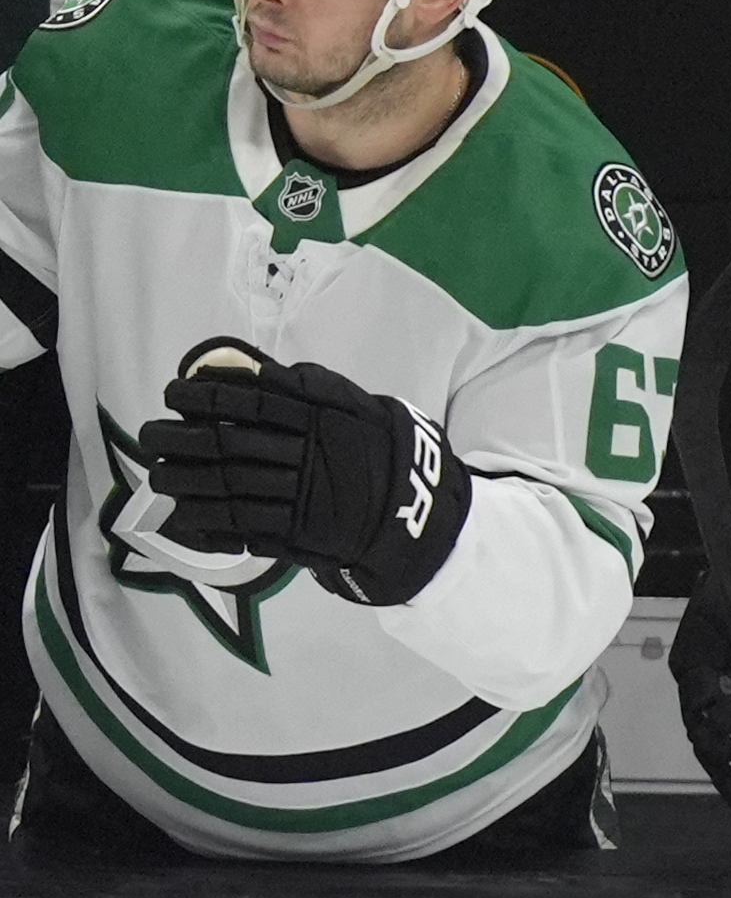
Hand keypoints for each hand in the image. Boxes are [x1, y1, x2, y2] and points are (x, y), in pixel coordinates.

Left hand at [139, 339, 470, 604]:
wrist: (414, 508)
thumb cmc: (375, 450)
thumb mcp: (350, 404)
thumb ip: (303, 384)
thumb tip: (246, 364)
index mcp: (316, 418)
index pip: (248, 400)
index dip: (204, 396)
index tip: (173, 393)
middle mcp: (304, 455)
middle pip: (227, 443)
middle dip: (180, 439)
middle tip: (148, 436)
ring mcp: (301, 497)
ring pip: (228, 486)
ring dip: (184, 482)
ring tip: (159, 477)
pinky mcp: (299, 533)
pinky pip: (245, 527)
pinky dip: (210, 523)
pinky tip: (184, 516)